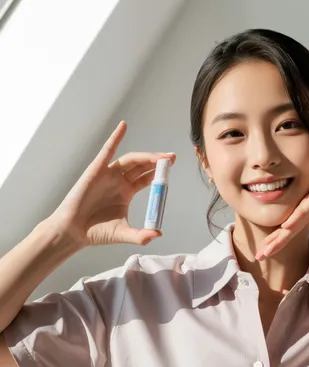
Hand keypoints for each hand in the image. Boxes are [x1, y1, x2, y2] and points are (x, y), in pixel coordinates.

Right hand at [49, 121, 175, 246]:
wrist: (73, 232)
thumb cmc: (96, 233)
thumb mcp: (123, 234)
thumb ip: (141, 236)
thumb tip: (158, 235)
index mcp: (127, 192)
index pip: (147, 178)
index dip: (159, 173)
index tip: (172, 167)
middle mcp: (119, 181)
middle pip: (142, 166)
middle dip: (157, 161)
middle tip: (172, 158)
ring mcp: (108, 174)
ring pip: (130, 160)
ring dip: (146, 156)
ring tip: (160, 157)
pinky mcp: (96, 170)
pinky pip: (107, 151)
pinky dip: (115, 138)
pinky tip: (123, 126)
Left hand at [256, 163, 308, 261]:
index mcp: (305, 217)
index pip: (287, 234)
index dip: (276, 244)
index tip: (263, 256)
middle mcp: (303, 210)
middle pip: (284, 230)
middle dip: (271, 243)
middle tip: (259, 256)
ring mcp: (308, 202)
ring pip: (291, 221)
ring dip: (279, 235)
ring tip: (268, 247)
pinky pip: (304, 208)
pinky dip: (295, 218)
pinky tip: (286, 227)